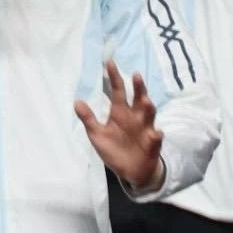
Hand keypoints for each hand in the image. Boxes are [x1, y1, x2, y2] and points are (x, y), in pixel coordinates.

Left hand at [75, 61, 164, 190]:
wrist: (131, 170)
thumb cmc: (114, 149)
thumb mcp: (97, 134)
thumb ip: (88, 119)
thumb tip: (76, 101)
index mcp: (120, 113)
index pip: (118, 91)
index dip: (114, 78)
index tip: (109, 62)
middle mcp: (135, 117)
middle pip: (137, 98)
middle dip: (138, 87)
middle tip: (136, 75)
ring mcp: (145, 129)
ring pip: (149, 115)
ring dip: (148, 107)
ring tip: (146, 100)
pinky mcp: (152, 144)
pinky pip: (156, 138)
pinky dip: (156, 136)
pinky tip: (155, 134)